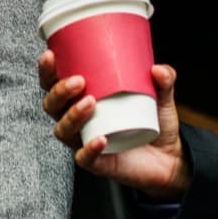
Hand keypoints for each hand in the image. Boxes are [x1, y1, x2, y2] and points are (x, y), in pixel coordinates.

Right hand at [39, 51, 189, 200]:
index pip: (54, 85)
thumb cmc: (155, 123)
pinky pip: (84, 158)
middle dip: (59, 92)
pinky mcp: (98, 163)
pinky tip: (100, 139)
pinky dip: (89, 149)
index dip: (47, 71)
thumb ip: (164, 80)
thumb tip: (158, 69)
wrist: (170, 158)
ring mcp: (85, 141)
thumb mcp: (162, 97)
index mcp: (83, 99)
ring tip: (91, 103)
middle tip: (79, 81)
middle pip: (52, 106)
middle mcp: (79, 121)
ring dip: (72, 115)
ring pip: (63, 130)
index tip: (51, 55)